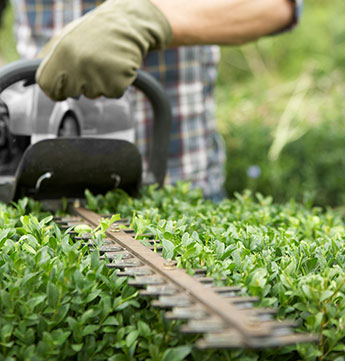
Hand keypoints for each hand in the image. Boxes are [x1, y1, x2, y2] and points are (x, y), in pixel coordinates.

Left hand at [36, 0, 171, 100]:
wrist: (129, 25)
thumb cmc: (97, 31)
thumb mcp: (67, 36)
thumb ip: (49, 56)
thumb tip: (37, 77)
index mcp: (62, 52)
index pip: (49, 86)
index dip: (57, 88)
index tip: (65, 83)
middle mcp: (78, 65)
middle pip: (72, 93)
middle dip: (80, 84)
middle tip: (91, 64)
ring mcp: (98, 76)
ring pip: (93, 94)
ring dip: (99, 83)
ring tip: (106, 62)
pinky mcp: (117, 84)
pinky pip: (112, 94)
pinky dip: (116, 84)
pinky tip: (117, 67)